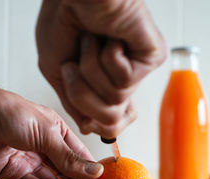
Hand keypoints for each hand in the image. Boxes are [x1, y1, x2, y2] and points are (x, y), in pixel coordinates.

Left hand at [0, 86, 102, 178]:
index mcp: (56, 130)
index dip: (92, 169)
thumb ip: (68, 157)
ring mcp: (30, 161)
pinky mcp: (15, 174)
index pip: (79, 153)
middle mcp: (45, 147)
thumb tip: (94, 172)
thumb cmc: (10, 113)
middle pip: (68, 170)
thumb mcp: (46, 132)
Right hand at [36, 0, 166, 137]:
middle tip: (74, 65)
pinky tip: (109, 38)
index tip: (85, 114)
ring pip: (115, 101)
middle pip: (111, 122)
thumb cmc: (64, 19)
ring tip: (92, 42)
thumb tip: (88, 128)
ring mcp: (140, 69)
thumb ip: (73, 101)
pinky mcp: (152, 58)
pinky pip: (125, 82)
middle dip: (83, 96)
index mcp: (105, 82)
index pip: (113, 124)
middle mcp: (126, 79)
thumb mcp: (57, 68)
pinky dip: (106, 58)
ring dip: (91, 69)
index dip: (97, 125)